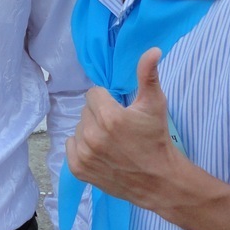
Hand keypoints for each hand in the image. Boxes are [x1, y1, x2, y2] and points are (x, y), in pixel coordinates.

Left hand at [66, 46, 187, 211]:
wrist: (158, 180)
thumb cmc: (156, 139)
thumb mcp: (155, 104)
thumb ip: (148, 75)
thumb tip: (153, 50)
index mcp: (109, 117)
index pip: (94, 94)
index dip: (108, 100)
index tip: (121, 111)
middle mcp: (92, 136)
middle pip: (86, 111)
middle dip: (99, 114)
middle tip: (118, 128)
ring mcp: (84, 154)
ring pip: (78, 128)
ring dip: (91, 131)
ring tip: (111, 141)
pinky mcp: (78, 169)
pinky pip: (70, 145)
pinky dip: (81, 147)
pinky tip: (100, 152)